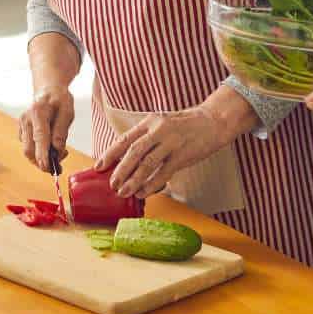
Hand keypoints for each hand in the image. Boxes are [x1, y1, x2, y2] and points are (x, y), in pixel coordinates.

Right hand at [18, 85, 74, 172]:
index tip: (49, 167)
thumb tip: (58, 150)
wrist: (48, 90)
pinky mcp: (21, 131)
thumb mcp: (67, 111)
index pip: (39, 138)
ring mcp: (21, 125)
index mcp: (38, 112)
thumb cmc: (59, 99)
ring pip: (27, 151)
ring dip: (41, 159)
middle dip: (42, 162)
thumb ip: (62, 130)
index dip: (43, 155)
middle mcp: (26, 120)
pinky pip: (28, 147)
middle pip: (29, 149)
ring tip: (59, 154)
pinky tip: (51, 147)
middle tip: (59, 164)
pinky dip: (38, 152)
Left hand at [95, 108, 228, 199]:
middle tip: (111, 184)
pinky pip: (163, 173)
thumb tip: (125, 158)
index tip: (99, 167)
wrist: (213, 121)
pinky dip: (151, 184)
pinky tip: (143, 192)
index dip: (110, 154)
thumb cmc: (185, 125)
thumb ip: (146, 137)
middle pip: (134, 152)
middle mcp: (159, 130)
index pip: (125, 139)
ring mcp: (171, 142)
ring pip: (147, 164)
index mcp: (151, 121)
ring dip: (133, 180)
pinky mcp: (183, 155)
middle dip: (120, 170)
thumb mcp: (162, 123)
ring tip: (123, 192)